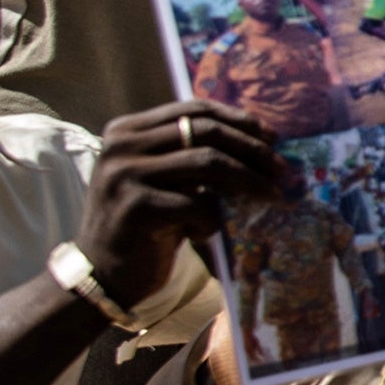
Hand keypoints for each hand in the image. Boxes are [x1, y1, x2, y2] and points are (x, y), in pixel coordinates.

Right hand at [76, 101, 279, 305]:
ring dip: (248, 181)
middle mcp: (122, 146)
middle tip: (282, 169)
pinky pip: (197, 205)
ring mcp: (125, 174)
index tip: (272, 137)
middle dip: (252, 148)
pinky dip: (211, 220)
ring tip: (271, 196)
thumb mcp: (160, 179)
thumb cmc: (142, 225)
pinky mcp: (136, 207)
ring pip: (208, 163)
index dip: (238, 120)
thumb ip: (190, 155)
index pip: (193, 110)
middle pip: (205, 131)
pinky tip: (203, 233)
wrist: (102, 274)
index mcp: (127, 130)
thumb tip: (260, 141)